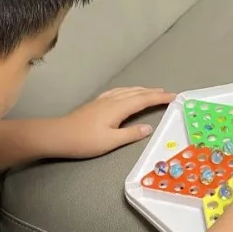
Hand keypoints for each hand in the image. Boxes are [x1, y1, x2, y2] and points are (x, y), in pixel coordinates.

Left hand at [44, 87, 175, 159]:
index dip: (160, 97)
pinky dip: (128, 90)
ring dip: (141, 90)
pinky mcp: (96, 103)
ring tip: (151, 91)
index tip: (173, 96)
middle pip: (137, 93)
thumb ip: (131, 133)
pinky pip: (118, 91)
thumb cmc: (84, 140)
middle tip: (167, 93)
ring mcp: (103, 100)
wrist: (58, 135)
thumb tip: (148, 127)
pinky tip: (126, 92)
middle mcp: (113, 100)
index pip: (144, 100)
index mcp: (119, 108)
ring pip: (127, 90)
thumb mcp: (110, 141)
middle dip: (153, 92)